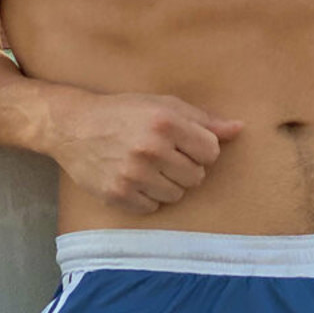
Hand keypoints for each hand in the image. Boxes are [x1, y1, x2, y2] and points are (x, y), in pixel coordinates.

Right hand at [49, 92, 242, 214]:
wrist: (74, 126)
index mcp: (166, 122)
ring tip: (151, 167)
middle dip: (186, 167)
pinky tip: (135, 179)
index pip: (211, 151)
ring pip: (176, 195)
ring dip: (169, 184)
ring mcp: (132, 174)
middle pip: (196, 177)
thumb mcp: (164, 105)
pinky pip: (152, 207)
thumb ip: (204, 119)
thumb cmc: (125, 112)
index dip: (202, 149)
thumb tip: (239, 129)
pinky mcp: (117, 195)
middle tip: (166, 156)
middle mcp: (150, 149)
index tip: (187, 144)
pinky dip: (147, 197)